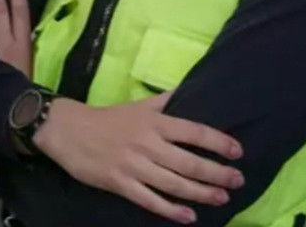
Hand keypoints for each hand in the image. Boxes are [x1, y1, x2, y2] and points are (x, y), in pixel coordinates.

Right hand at [34, 93, 244, 223]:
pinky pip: (150, 200)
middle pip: (189, 162)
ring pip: (174, 183)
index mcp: (153, 123)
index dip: (218, 142)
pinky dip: (171, 210)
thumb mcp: (137, 105)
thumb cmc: (106, 118)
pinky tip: (188, 216)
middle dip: (217, 172)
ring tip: (221, 197)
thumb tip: (189, 91)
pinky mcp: (119, 183)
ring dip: (201, 193)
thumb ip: (165, 102)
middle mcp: (147, 144)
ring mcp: (133, 166)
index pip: (193, 132)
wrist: (67, 130)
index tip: (238, 151)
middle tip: (237, 180)